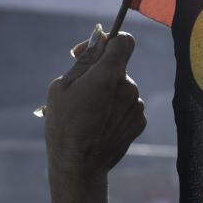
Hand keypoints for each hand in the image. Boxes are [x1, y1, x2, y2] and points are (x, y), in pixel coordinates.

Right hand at [44, 30, 145, 202]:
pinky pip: (128, 107)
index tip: (93, 52)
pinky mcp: (140, 122)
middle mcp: (129, 87)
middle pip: (119, 67)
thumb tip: (100, 37)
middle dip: (102, 73)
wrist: (79, 166)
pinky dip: (116, 110)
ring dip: (108, 94)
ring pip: (122, 88)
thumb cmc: (64, 124)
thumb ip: (85, 59)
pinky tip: (99, 124)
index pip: (124, 41)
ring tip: (88, 114)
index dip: (109, 41)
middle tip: (80, 92)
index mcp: (109, 73)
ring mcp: (137, 106)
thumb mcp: (62, 86)